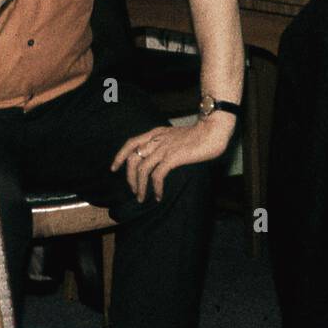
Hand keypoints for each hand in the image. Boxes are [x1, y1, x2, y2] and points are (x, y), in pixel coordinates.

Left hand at [110, 117, 232, 201]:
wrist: (213, 129)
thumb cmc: (200, 134)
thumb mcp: (177, 135)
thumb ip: (167, 143)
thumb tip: (162, 158)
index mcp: (157, 133)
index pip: (131, 143)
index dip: (120, 156)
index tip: (114, 168)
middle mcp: (157, 140)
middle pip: (133, 159)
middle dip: (129, 177)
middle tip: (134, 190)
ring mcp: (164, 148)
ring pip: (142, 169)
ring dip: (140, 186)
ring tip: (142, 198)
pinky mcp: (173, 157)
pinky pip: (157, 175)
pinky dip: (155, 187)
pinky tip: (158, 195)